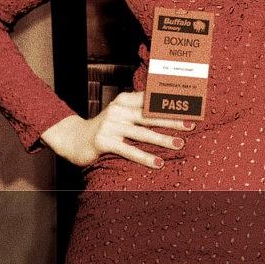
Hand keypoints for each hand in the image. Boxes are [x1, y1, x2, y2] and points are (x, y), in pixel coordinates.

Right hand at [40, 91, 193, 168]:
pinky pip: (128, 151)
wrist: (73, 139)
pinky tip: (159, 164)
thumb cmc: (104, 128)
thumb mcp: (120, 114)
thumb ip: (139, 109)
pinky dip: (145, 158)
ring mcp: (111, 125)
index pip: (150, 99)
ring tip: (179, 144)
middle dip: (172, 120)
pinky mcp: (104, 141)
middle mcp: (118, 110)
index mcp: (124, 100)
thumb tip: (166, 108)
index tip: (188, 104)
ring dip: (162, 139)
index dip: (169, 101)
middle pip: (150, 115)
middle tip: (191, 125)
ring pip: (142, 133)